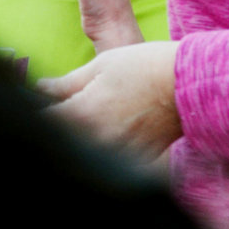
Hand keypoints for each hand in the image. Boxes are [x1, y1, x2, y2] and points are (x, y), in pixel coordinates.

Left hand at [36, 41, 180, 160]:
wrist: (188, 83)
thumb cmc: (144, 67)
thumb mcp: (102, 65)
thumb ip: (67, 83)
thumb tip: (41, 87)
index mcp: (81, 115)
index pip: (44, 124)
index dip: (40, 114)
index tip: (46, 106)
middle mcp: (95, 141)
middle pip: (64, 142)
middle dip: (61, 129)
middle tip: (71, 111)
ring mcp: (117, 155)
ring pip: (86, 155)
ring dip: (83, 142)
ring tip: (98, 119)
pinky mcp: (136, 162)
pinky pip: (111, 162)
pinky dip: (107, 151)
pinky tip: (115, 132)